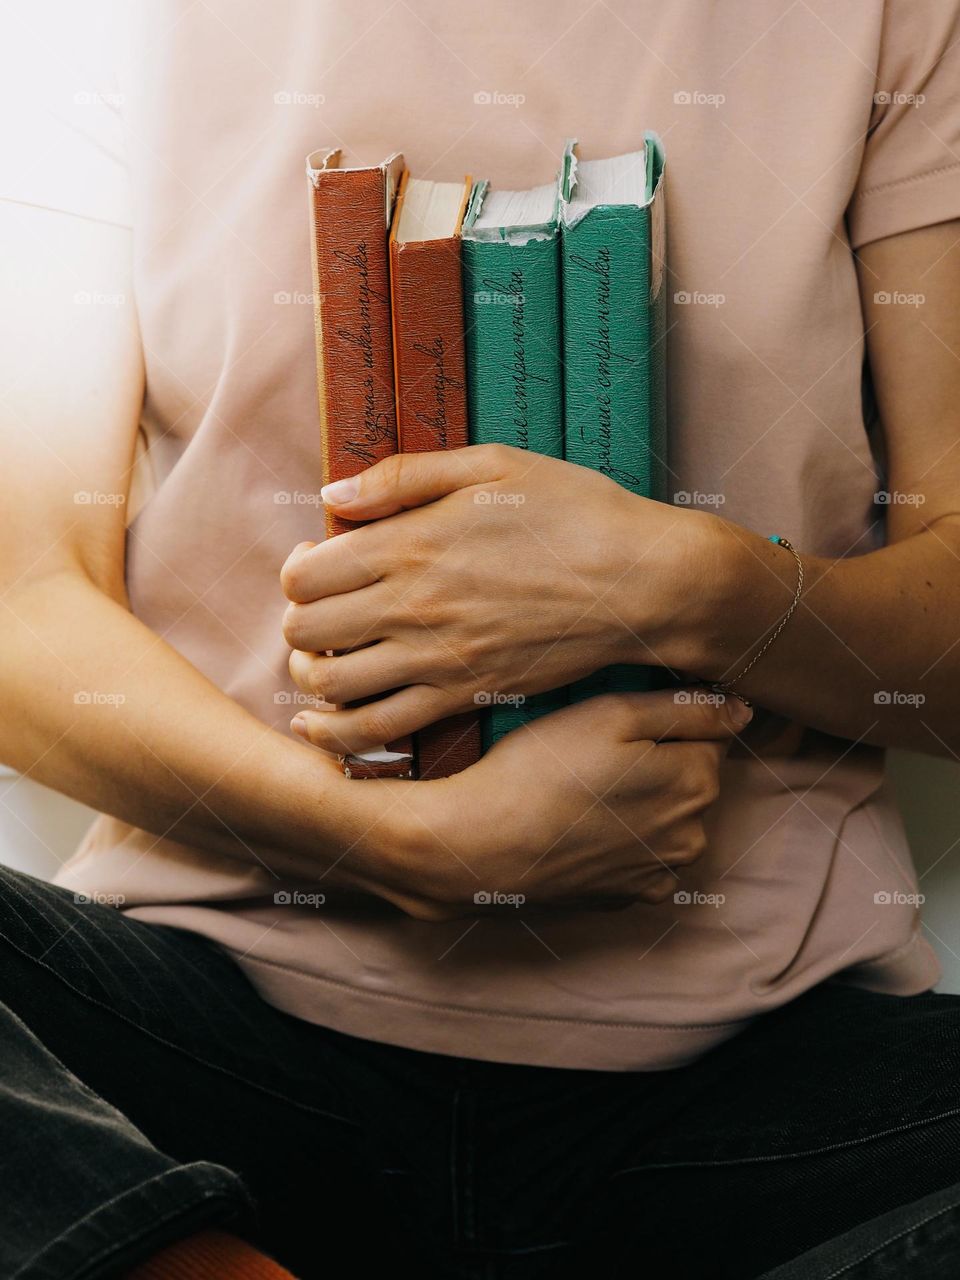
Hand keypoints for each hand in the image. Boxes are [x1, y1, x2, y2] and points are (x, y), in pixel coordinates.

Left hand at [281, 444, 715, 757]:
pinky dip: (336, 733)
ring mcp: (436, 658)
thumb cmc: (575, 513)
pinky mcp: (463, 695)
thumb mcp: (493, 465)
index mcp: (411, 544)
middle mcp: (412, 606)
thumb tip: (334, 494)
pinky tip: (321, 724)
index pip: (304, 574)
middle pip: (303, 629)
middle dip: (299, 620)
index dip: (298, 570)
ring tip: (324, 658)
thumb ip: (404, 475)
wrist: (642, 583)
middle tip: (322, 610)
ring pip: (329, 684)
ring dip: (309, 673)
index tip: (320, 562)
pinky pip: (378, 729)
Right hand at [375, 687, 750, 919]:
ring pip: (664, 817)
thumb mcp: (612, 714)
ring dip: (638, 802)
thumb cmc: (538, 770)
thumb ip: (688, 709)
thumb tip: (744, 711)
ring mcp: (659, 872)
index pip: (704, 734)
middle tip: (588, 754)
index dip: (659, 721)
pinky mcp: (626, 897)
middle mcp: (692, 835)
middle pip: (688, 778)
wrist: (476, 848)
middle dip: (653, 762)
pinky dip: (620, 839)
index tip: (614, 724)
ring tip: (579, 790)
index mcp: (696, 782)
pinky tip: (578, 825)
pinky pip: (639, 854)